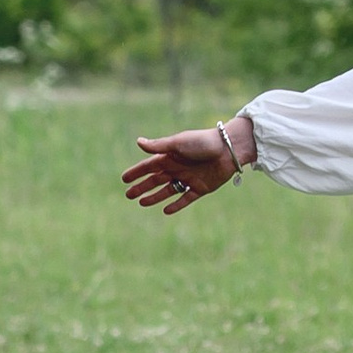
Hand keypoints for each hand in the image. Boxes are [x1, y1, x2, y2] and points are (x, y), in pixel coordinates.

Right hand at [122, 116, 253, 212]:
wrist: (228, 149)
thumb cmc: (202, 142)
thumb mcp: (178, 143)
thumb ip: (158, 146)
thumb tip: (138, 142)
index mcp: (171, 156)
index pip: (149, 166)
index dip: (137, 172)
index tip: (124, 179)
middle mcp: (178, 167)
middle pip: (156, 180)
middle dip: (142, 187)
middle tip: (128, 195)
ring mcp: (189, 178)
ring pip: (168, 190)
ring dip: (154, 196)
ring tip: (141, 203)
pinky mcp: (201, 188)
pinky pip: (186, 198)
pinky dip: (176, 205)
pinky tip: (165, 210)